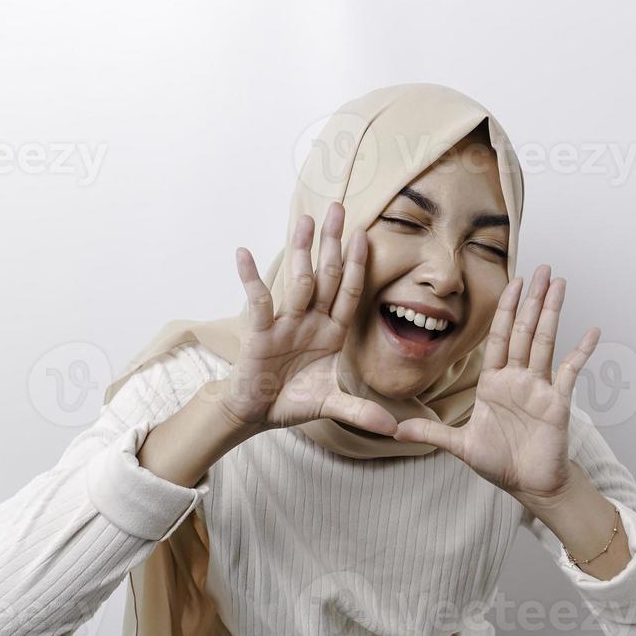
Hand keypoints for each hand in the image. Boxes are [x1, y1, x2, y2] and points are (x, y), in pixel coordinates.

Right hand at [217, 202, 398, 436]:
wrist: (258, 412)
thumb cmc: (293, 400)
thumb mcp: (331, 404)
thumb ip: (360, 410)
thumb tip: (393, 428)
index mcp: (331, 332)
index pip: (348, 293)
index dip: (357, 266)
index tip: (366, 236)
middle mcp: (310, 321)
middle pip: (325, 276)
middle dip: (332, 243)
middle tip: (339, 208)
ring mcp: (285, 323)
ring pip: (297, 282)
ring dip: (301, 251)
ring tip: (305, 219)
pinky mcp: (260, 332)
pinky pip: (258, 301)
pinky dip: (249, 278)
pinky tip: (242, 253)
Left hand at [393, 264, 599, 504]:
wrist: (529, 486)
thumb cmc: (500, 463)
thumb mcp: (459, 445)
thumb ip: (431, 431)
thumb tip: (394, 429)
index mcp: (495, 383)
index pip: (500, 338)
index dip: (506, 310)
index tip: (513, 282)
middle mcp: (519, 379)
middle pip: (525, 331)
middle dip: (532, 299)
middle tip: (542, 268)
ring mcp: (540, 388)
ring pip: (545, 342)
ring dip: (552, 312)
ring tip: (560, 283)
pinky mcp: (558, 403)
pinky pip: (570, 372)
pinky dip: (582, 352)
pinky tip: (593, 331)